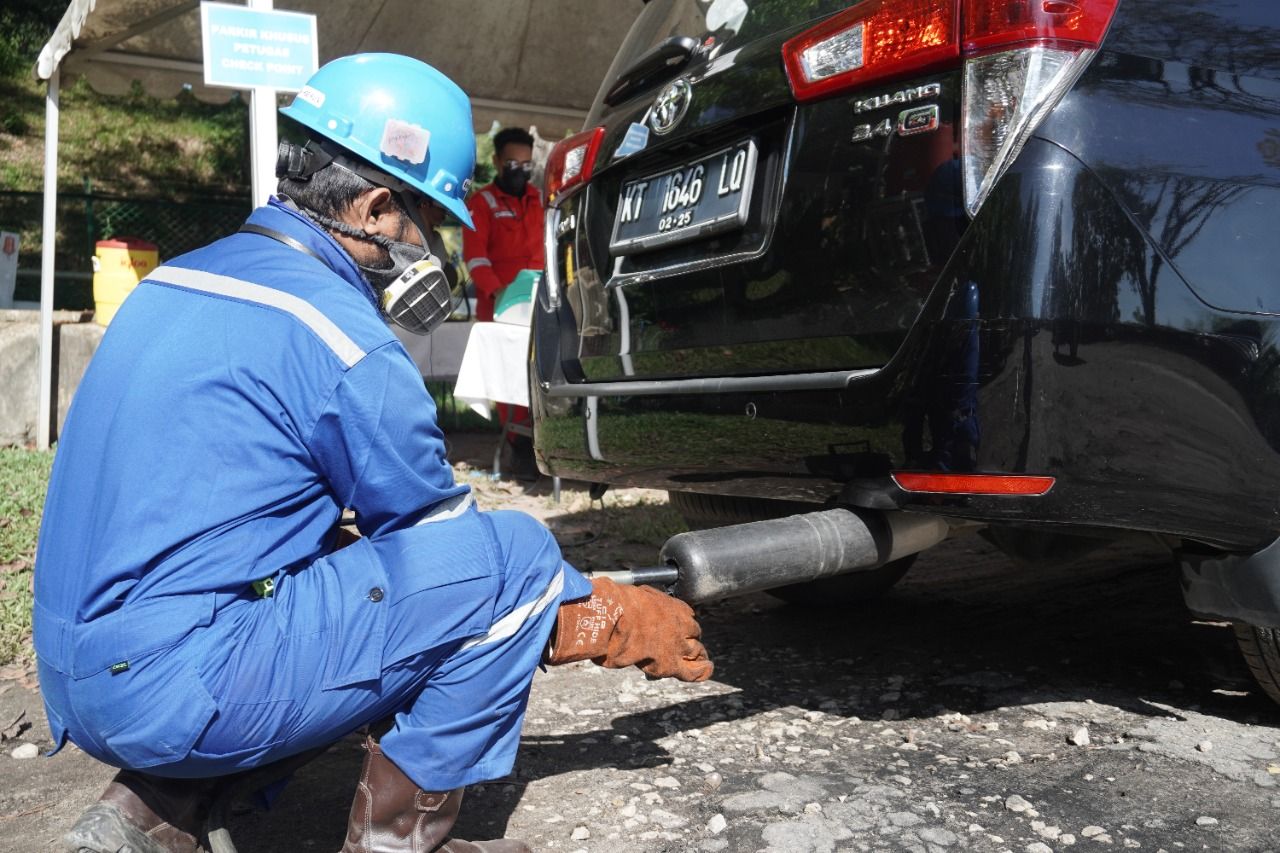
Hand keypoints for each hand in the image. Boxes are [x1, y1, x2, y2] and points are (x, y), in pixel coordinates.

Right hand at [547, 577, 712, 681]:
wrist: (614, 620)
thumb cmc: (613, 606)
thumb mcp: (623, 595)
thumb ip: (625, 600)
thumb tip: (605, 597)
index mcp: (669, 605)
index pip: (685, 613)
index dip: (680, 621)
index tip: (672, 624)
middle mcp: (679, 623)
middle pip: (692, 631)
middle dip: (687, 636)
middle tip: (677, 641)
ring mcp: (678, 643)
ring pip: (696, 649)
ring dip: (695, 653)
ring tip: (698, 657)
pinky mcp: (671, 663)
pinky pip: (694, 671)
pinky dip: (701, 671)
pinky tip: (707, 670)